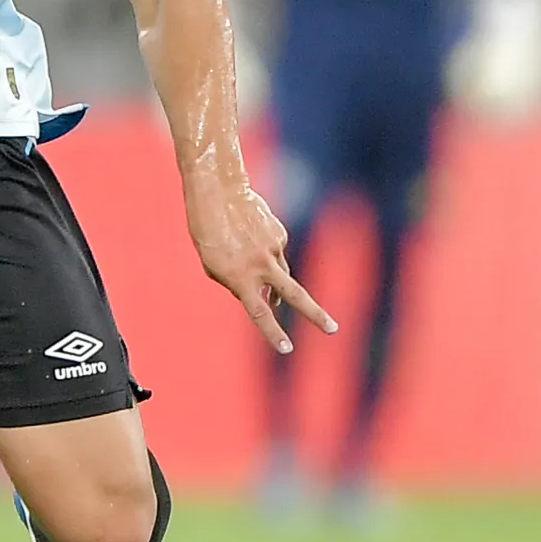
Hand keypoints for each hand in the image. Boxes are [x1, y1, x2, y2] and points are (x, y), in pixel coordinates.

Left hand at [182, 173, 336, 352]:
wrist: (218, 192)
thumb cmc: (208, 232)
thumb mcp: (214, 265)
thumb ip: (238, 284)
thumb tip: (267, 295)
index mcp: (239, 277)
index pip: (259, 312)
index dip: (273, 333)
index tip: (287, 348)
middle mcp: (261, 265)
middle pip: (294, 295)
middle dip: (315, 314)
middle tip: (332, 329)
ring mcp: (274, 248)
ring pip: (282, 273)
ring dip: (274, 280)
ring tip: (253, 269)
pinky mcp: (280, 234)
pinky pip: (276, 251)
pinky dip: (266, 251)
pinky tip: (249, 237)